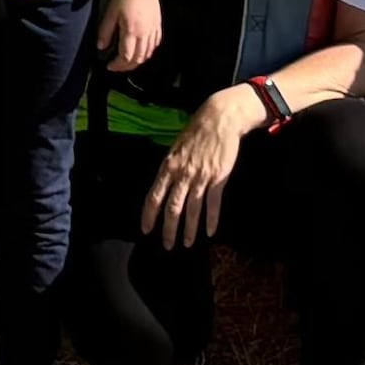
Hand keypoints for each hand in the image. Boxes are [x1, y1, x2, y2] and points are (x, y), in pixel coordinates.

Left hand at [97, 0, 163, 77]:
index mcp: (131, 31)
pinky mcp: (157, 26)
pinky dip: (147, 52)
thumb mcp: (111, 12)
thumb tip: (100, 47)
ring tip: (127, 61)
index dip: (117, 65)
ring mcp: (152, 30)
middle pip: (138, 59)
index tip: (109, 66)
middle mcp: (144, 34)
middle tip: (117, 66)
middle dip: (126, 67)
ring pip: (147, 54)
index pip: (125, 57)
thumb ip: (105, 31)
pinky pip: (154, 44)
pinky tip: (141, 50)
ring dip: (137, 61)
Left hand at [142, 93, 247, 246]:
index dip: (149, 215)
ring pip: (192, 209)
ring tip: (186, 243)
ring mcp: (200, 177)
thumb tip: (164, 187)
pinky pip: (213, 204)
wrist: (218, 120)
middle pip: (172, 208)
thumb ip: (170, 168)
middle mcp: (182, 174)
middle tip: (167, 245)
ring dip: (189, 229)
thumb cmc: (195, 132)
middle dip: (168, 229)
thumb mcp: (175, 148)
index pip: (154, 196)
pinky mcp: (218, 178)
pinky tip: (210, 231)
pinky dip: (212, 219)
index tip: (146, 229)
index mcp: (168, 166)